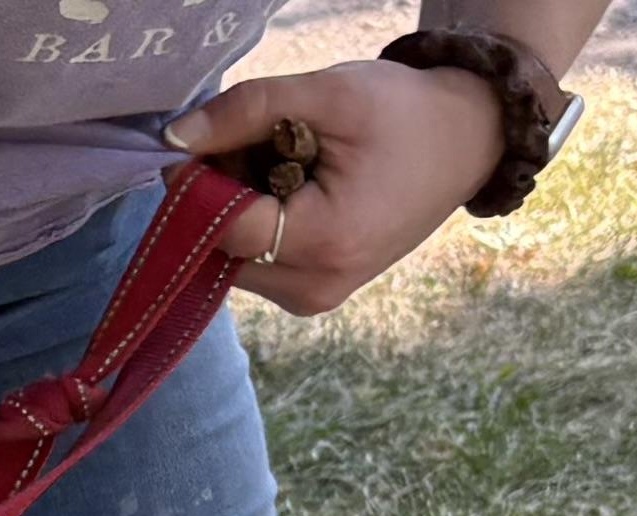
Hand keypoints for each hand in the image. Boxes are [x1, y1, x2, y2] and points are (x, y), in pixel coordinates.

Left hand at [164, 60, 507, 317]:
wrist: (462, 145)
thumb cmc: (402, 115)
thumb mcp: (326, 95)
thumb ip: (246, 111)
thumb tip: (174, 140)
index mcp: (324, 243)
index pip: (226, 227)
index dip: (200, 183)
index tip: (202, 139)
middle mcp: (314, 288)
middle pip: (225, 247)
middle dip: (223, 193)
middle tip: (259, 141)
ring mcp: (313, 298)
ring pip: (235, 256)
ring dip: (240, 207)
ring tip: (284, 161)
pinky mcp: (312, 295)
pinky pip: (258, 262)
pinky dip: (259, 221)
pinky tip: (291, 186)